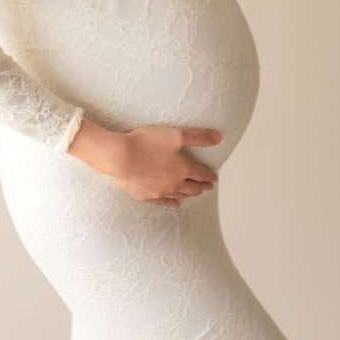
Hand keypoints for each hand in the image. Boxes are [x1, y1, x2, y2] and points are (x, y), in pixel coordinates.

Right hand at [68, 118, 220, 209]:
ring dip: (189, 195)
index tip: (214, 178)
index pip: (202, 174)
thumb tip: (218, 138)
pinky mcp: (146, 195)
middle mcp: (174, 183)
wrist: (120, 157)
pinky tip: (175, 205)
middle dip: (202, 186)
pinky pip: (163, 202)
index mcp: (183, 168)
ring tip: (194, 194)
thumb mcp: (176, 134)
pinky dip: (171, 203)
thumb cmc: (146, 143)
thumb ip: (198, 137)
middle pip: (193, 187)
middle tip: (208, 187)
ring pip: (179, 196)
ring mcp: (160, 191)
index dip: (210, 176)